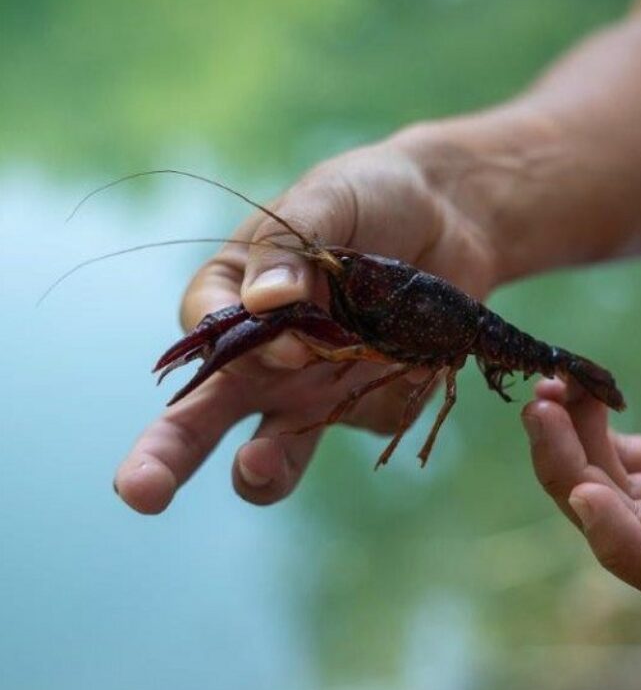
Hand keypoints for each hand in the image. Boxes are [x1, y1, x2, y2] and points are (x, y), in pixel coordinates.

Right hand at [115, 137, 497, 512]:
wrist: (450, 215)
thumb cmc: (370, 197)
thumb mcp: (326, 200)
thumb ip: (288, 247)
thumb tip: (264, 302)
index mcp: (236, 298)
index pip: (206, 333)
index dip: (234, 341)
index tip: (281, 326)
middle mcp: (266, 357)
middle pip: (203, 416)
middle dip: (166, 455)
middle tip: (140, 491)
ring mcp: (317, 389)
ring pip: (274, 450)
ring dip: (259, 470)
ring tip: (256, 469)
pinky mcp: (373, 405)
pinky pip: (375, 422)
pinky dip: (393, 401)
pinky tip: (419, 359)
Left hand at [522, 330, 640, 611]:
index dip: (628, 549)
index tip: (585, 493)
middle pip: (628, 535)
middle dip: (571, 478)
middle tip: (541, 411)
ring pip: (614, 496)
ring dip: (569, 451)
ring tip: (549, 389)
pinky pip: (624, 462)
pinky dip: (591, 432)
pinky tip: (576, 390)